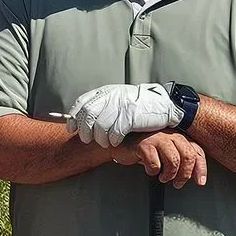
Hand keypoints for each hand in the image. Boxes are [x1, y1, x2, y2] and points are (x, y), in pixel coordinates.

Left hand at [64, 83, 180, 147]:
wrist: (164, 105)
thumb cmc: (139, 104)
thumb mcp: (118, 97)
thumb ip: (102, 104)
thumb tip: (82, 117)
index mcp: (106, 92)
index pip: (82, 103)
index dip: (73, 117)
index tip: (71, 128)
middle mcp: (112, 97)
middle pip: (88, 115)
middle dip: (84, 130)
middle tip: (87, 139)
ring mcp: (121, 107)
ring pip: (100, 127)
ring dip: (99, 138)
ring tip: (104, 143)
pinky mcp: (131, 117)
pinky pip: (115, 132)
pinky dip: (112, 140)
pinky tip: (115, 142)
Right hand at [115, 131, 208, 186]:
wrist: (121, 144)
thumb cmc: (144, 149)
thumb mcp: (166, 152)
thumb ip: (181, 158)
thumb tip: (196, 174)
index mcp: (178, 136)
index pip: (197, 151)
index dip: (201, 168)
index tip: (199, 181)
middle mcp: (170, 135)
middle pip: (188, 156)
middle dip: (185, 174)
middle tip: (178, 183)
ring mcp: (157, 138)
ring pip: (174, 160)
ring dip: (169, 174)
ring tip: (163, 177)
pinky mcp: (144, 144)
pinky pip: (154, 163)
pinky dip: (153, 171)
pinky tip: (150, 170)